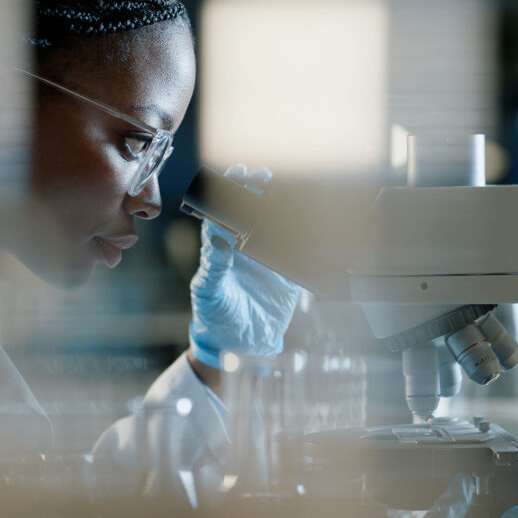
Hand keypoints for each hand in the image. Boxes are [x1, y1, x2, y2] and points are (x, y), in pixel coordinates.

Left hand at [188, 165, 300, 369]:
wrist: (241, 345)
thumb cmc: (215, 317)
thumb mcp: (210, 293)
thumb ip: (213, 268)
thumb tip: (216, 242)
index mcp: (221, 250)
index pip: (224, 213)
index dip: (229, 191)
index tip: (237, 173)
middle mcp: (242, 250)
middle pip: (249, 213)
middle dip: (256, 190)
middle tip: (264, 173)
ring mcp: (264, 260)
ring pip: (271, 225)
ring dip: (277, 206)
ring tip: (285, 185)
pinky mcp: (284, 273)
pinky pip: (293, 249)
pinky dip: (300, 233)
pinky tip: (308, 216)